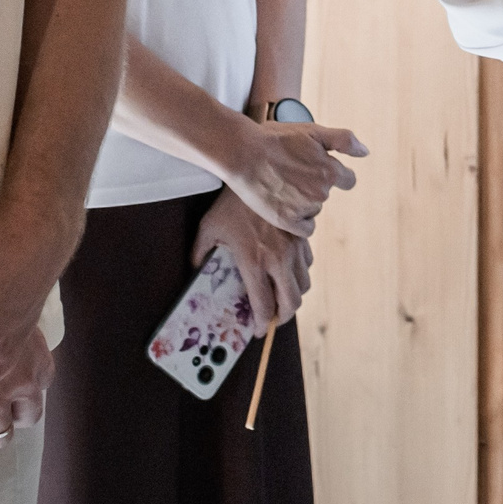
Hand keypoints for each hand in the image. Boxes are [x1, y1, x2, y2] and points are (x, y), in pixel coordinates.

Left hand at [195, 191, 312, 328]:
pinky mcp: (303, 236)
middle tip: (272, 319)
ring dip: (293, 296)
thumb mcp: (208, 229)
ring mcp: (294, 247)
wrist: (256, 172)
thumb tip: (195, 271)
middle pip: (291, 302)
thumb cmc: (228, 204)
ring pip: (303, 284)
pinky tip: (286, 272)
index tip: (256, 330)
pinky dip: (299, 274)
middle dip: (283, 317)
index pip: (263, 306)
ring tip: (280, 298)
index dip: (260, 324)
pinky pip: (308, 264)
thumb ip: (200, 255)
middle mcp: (278, 259)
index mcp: (254, 262)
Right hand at [223, 120, 368, 236]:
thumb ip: (343, 141)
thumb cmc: (276, 139)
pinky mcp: (287, 222)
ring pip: (313, 208)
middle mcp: (321, 193)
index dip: (333, 173)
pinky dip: (296, 219)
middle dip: (312, 185)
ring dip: (301, 201)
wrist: (243, 153)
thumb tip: (365, 152)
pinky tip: (282, 204)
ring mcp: (304, 209)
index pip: (348, 180)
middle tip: (289, 172)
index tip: (314, 169)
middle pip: (325, 194)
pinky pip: (304, 228)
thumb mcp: (313, 131)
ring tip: (280, 184)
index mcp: (331, 171)